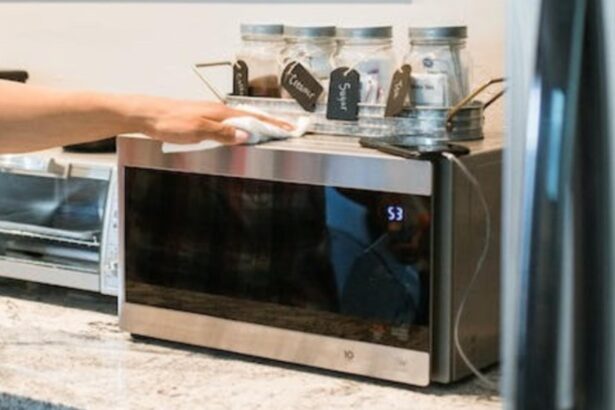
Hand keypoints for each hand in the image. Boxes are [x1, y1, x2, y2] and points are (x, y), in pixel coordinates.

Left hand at [135, 97, 292, 144]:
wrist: (147, 115)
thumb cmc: (169, 121)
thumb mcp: (198, 129)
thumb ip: (223, 133)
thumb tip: (246, 135)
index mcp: (221, 113)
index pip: (255, 118)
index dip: (274, 125)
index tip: (290, 129)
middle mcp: (219, 111)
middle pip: (252, 117)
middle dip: (271, 124)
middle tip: (288, 129)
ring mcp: (212, 114)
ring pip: (242, 120)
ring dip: (258, 125)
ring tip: (271, 131)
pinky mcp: (204, 119)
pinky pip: (231, 123)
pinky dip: (243, 127)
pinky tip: (242, 132)